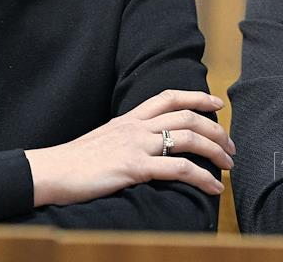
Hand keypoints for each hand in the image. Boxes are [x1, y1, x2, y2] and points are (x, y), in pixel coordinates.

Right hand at [24, 89, 233, 206]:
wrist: (51, 171)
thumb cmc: (75, 161)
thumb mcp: (104, 139)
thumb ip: (126, 137)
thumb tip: (145, 145)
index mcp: (128, 118)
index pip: (168, 97)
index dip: (197, 96)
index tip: (216, 102)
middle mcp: (135, 126)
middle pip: (186, 116)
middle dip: (215, 129)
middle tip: (231, 146)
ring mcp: (135, 145)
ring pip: (187, 138)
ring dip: (215, 151)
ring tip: (228, 166)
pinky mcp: (134, 167)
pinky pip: (178, 168)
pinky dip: (202, 176)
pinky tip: (213, 186)